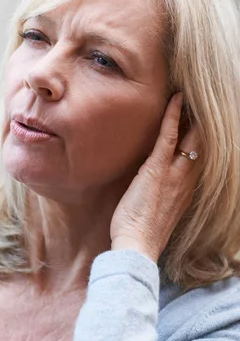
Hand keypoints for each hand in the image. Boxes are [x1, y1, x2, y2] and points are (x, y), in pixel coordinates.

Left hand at [110, 93, 201, 263]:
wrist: (137, 246)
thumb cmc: (142, 233)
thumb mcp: (159, 211)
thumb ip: (163, 194)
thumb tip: (156, 182)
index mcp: (187, 189)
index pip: (201, 157)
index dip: (204, 138)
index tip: (202, 123)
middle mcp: (187, 179)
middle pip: (203, 143)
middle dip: (203, 122)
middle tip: (201, 101)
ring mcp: (174, 173)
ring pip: (191, 136)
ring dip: (191, 113)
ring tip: (190, 93)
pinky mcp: (157, 170)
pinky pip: (169, 137)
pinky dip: (172, 116)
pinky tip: (175, 100)